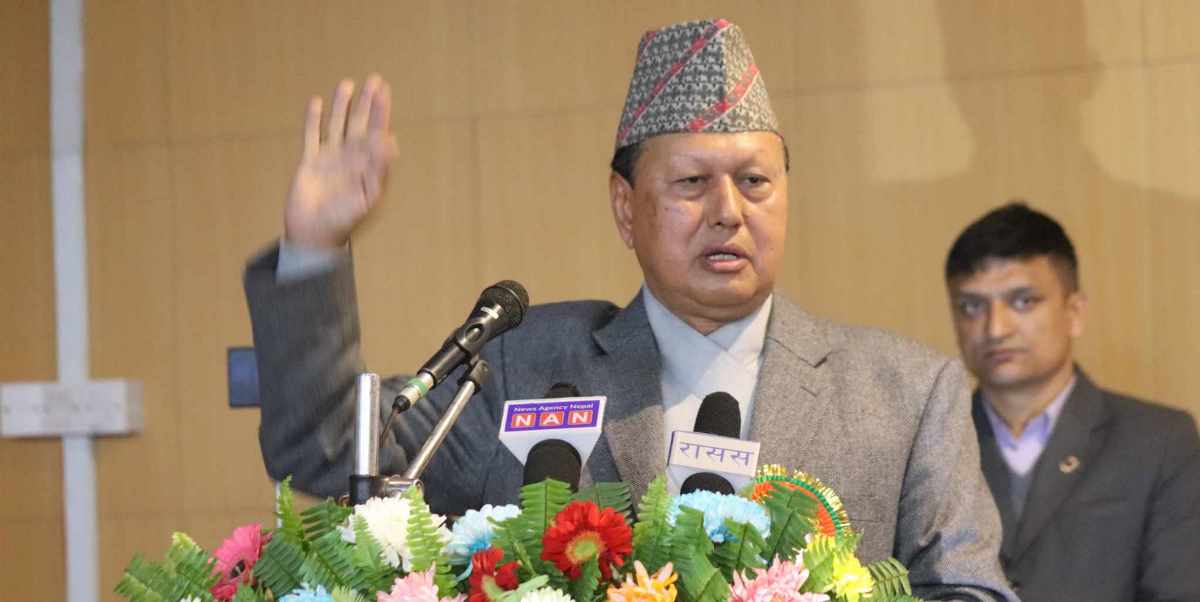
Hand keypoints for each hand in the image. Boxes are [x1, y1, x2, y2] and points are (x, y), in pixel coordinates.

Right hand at [284, 75, 396, 247]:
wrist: (315, 235)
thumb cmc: (346, 220)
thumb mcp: (368, 195)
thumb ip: (379, 168)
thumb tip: (390, 140)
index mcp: (369, 165)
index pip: (378, 133)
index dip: (381, 112)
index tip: (384, 92)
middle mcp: (351, 158)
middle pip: (360, 124)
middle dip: (367, 103)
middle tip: (374, 80)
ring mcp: (330, 158)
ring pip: (336, 125)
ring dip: (342, 105)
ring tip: (347, 84)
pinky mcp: (310, 162)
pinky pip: (311, 136)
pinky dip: (313, 119)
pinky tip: (316, 102)